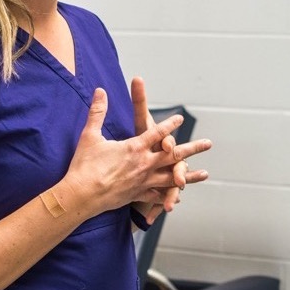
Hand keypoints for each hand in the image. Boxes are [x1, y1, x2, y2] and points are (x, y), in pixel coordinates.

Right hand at [62, 87, 210, 217]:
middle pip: (173, 155)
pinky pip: (158, 195)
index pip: (157, 132)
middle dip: (192, 148)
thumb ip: (98, 112)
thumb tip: (100, 90)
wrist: (81, 195)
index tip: (180, 118)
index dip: (170, 124)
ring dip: (189, 175)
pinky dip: (168, 196)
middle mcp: (144, 164)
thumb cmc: (84, 165)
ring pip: (172, 177)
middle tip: (208, 144)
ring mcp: (143, 181)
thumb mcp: (90, 135)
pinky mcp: (137, 195)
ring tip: (205, 173)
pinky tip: (178, 198)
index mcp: (134, 147)